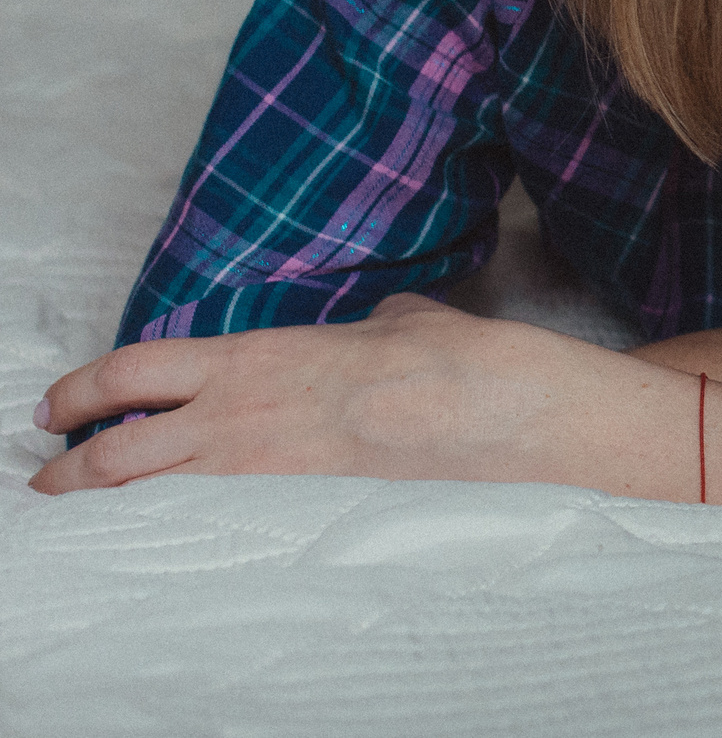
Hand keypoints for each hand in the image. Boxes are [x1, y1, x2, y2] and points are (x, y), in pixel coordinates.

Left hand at [31, 295, 721, 507]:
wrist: (523, 421)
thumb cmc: (477, 366)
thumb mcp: (417, 326)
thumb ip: (379, 327)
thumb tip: (380, 326)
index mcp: (273, 357)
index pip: (147, 366)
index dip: (92, 387)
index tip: (62, 402)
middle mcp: (254, 417)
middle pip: (128, 444)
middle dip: (77, 460)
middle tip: (50, 470)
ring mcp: (274, 475)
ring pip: (158, 492)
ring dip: (112, 500)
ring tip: (82, 506)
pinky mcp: (305, 519)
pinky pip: (217, 527)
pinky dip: (179, 531)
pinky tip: (169, 543)